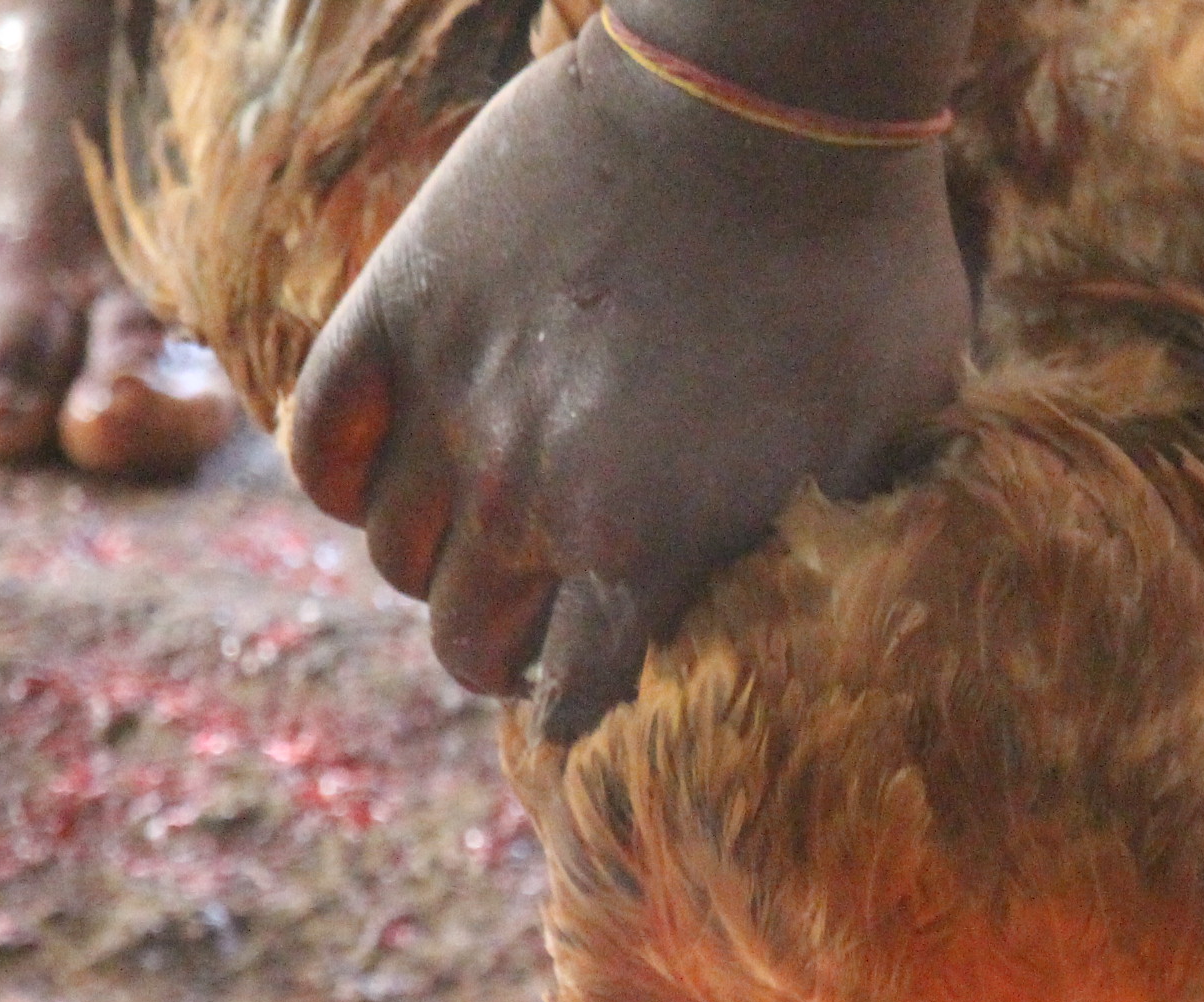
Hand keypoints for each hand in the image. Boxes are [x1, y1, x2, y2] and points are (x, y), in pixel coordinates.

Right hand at [288, 16, 973, 731]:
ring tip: (479, 534)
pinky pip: (319, 445)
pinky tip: (391, 468)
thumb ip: (814, 549)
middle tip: (533, 617)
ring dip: (433, 562)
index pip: (576, 701)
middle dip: (502, 645)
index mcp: (651, 553)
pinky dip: (342, 475)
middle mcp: (532, 501)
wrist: (768, 92)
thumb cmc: (859, 268)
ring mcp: (454, 405)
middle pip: (465, 641)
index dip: (585, 707)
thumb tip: (793, 628)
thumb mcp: (883, 445)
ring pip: (393, 556)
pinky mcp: (399, 309)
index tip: (593, 689)